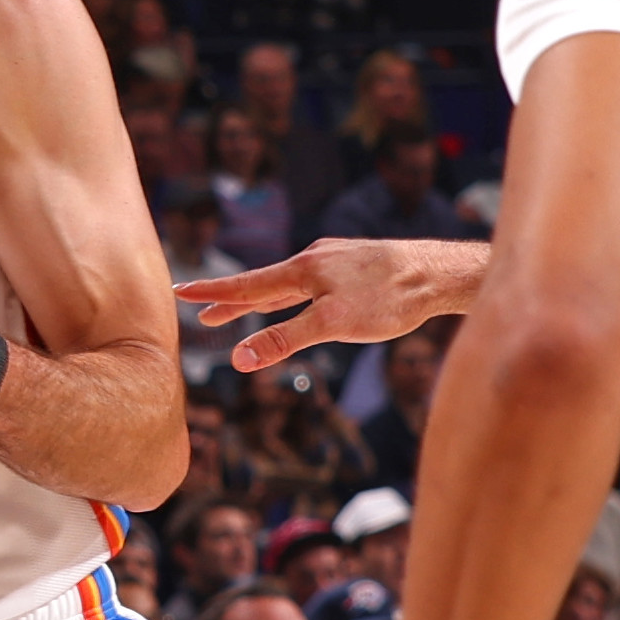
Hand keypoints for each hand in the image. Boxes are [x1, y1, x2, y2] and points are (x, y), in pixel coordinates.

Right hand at [181, 235, 474, 374]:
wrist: (438, 273)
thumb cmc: (389, 299)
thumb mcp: (333, 325)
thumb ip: (285, 340)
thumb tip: (240, 359)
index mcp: (302, 270)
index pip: (246, 286)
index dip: (213, 294)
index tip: (180, 292)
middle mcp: (314, 260)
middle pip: (262, 285)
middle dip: (230, 302)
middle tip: (199, 312)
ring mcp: (335, 262)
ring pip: (288, 285)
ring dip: (261, 300)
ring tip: (239, 311)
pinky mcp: (355, 267)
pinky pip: (311, 283)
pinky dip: (291, 295)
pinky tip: (300, 298)